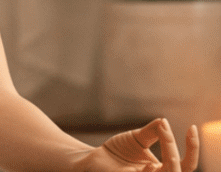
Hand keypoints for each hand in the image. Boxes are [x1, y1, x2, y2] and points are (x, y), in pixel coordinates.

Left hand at [81, 118, 198, 171]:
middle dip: (172, 148)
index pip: (187, 164)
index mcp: (163, 169)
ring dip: (167, 159)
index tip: (192, 127)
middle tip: (163, 127)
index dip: (192, 148)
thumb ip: (152, 132)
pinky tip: (145, 166)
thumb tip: (163, 120)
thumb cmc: (118, 150)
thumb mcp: (138, 138)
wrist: (94, 158)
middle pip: (177, 169)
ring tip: (158, 138)